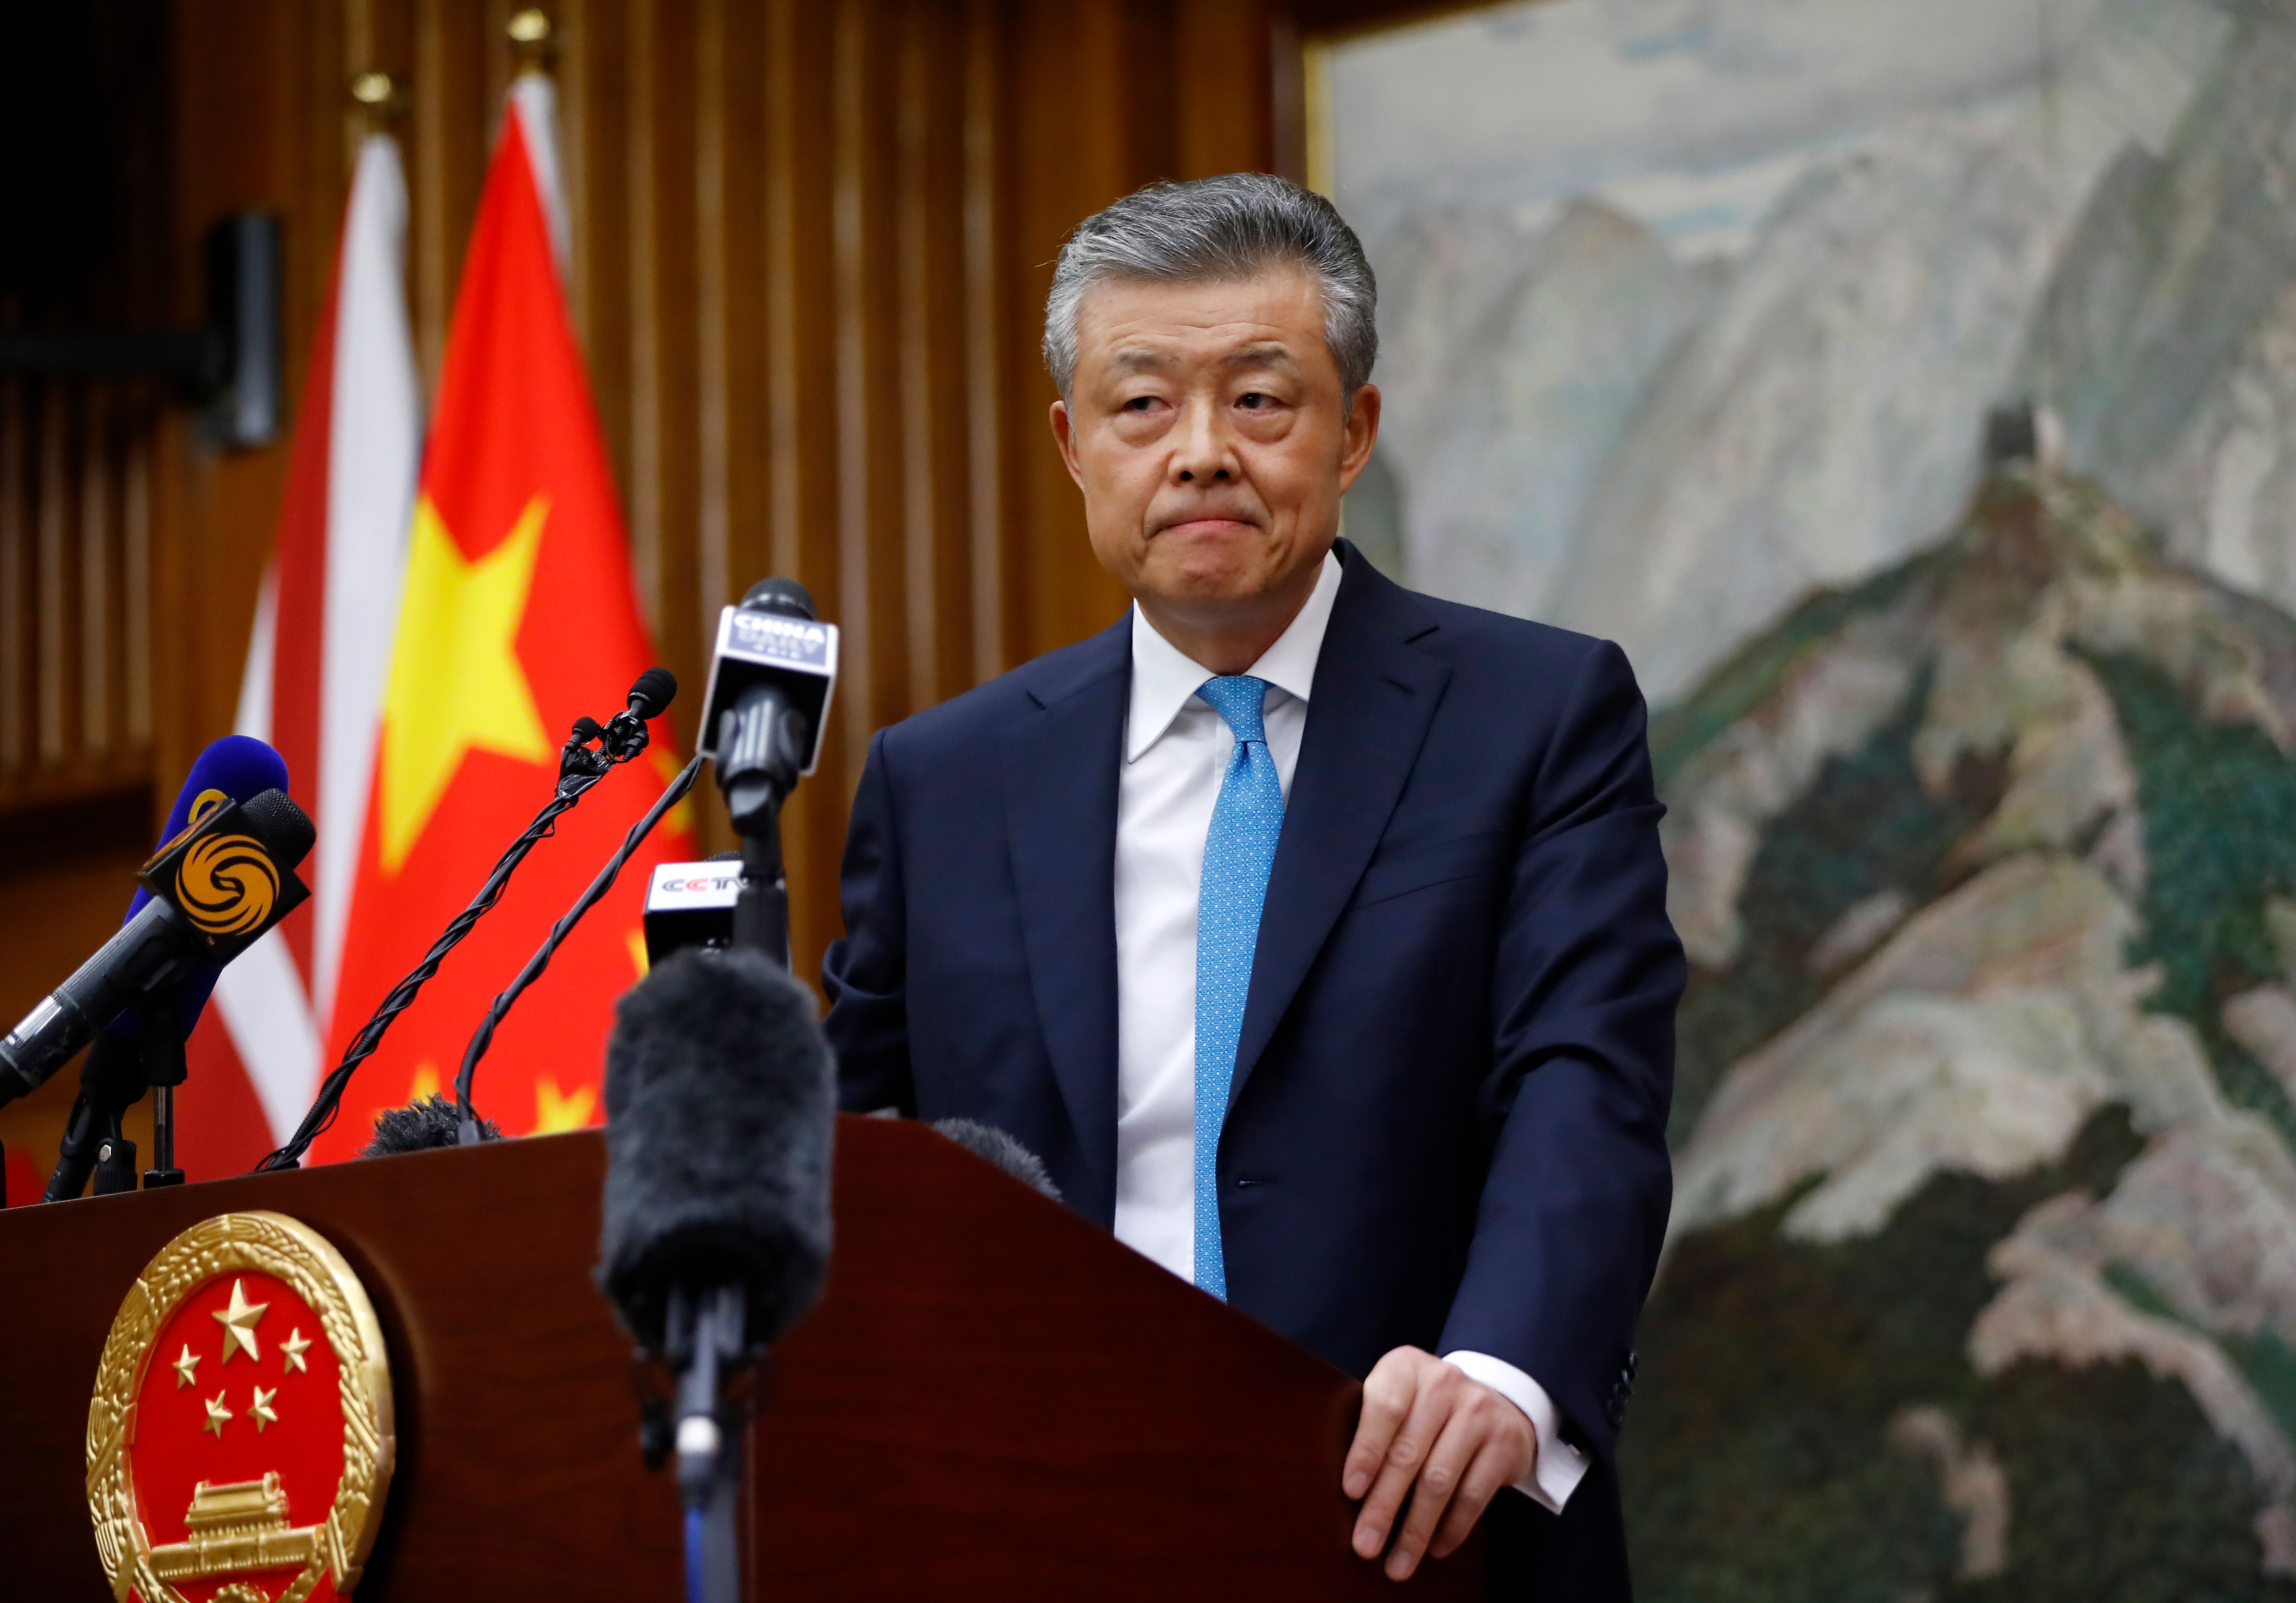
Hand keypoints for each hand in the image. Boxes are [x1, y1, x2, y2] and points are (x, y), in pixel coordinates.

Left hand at [1342, 1346, 1535, 1580]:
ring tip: (1398, 1562)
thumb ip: (1372, 1428)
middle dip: (1384, 1505)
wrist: (1496, 1399)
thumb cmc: (1424, 1408)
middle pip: (1408, 1452)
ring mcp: (1478, 1411)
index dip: (1366, 1451)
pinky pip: (1473, 1494)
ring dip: (1416, 1528)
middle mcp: (1444, 1382)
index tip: (1351, 1492)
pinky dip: (1452, 1527)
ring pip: (1440, 1480)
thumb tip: (1348, 1493)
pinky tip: (1436, 1548)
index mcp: (1406, 1368)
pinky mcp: (1505, 1442)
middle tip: (1365, 1545)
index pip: (1384, 1407)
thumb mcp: (1398, 1399)